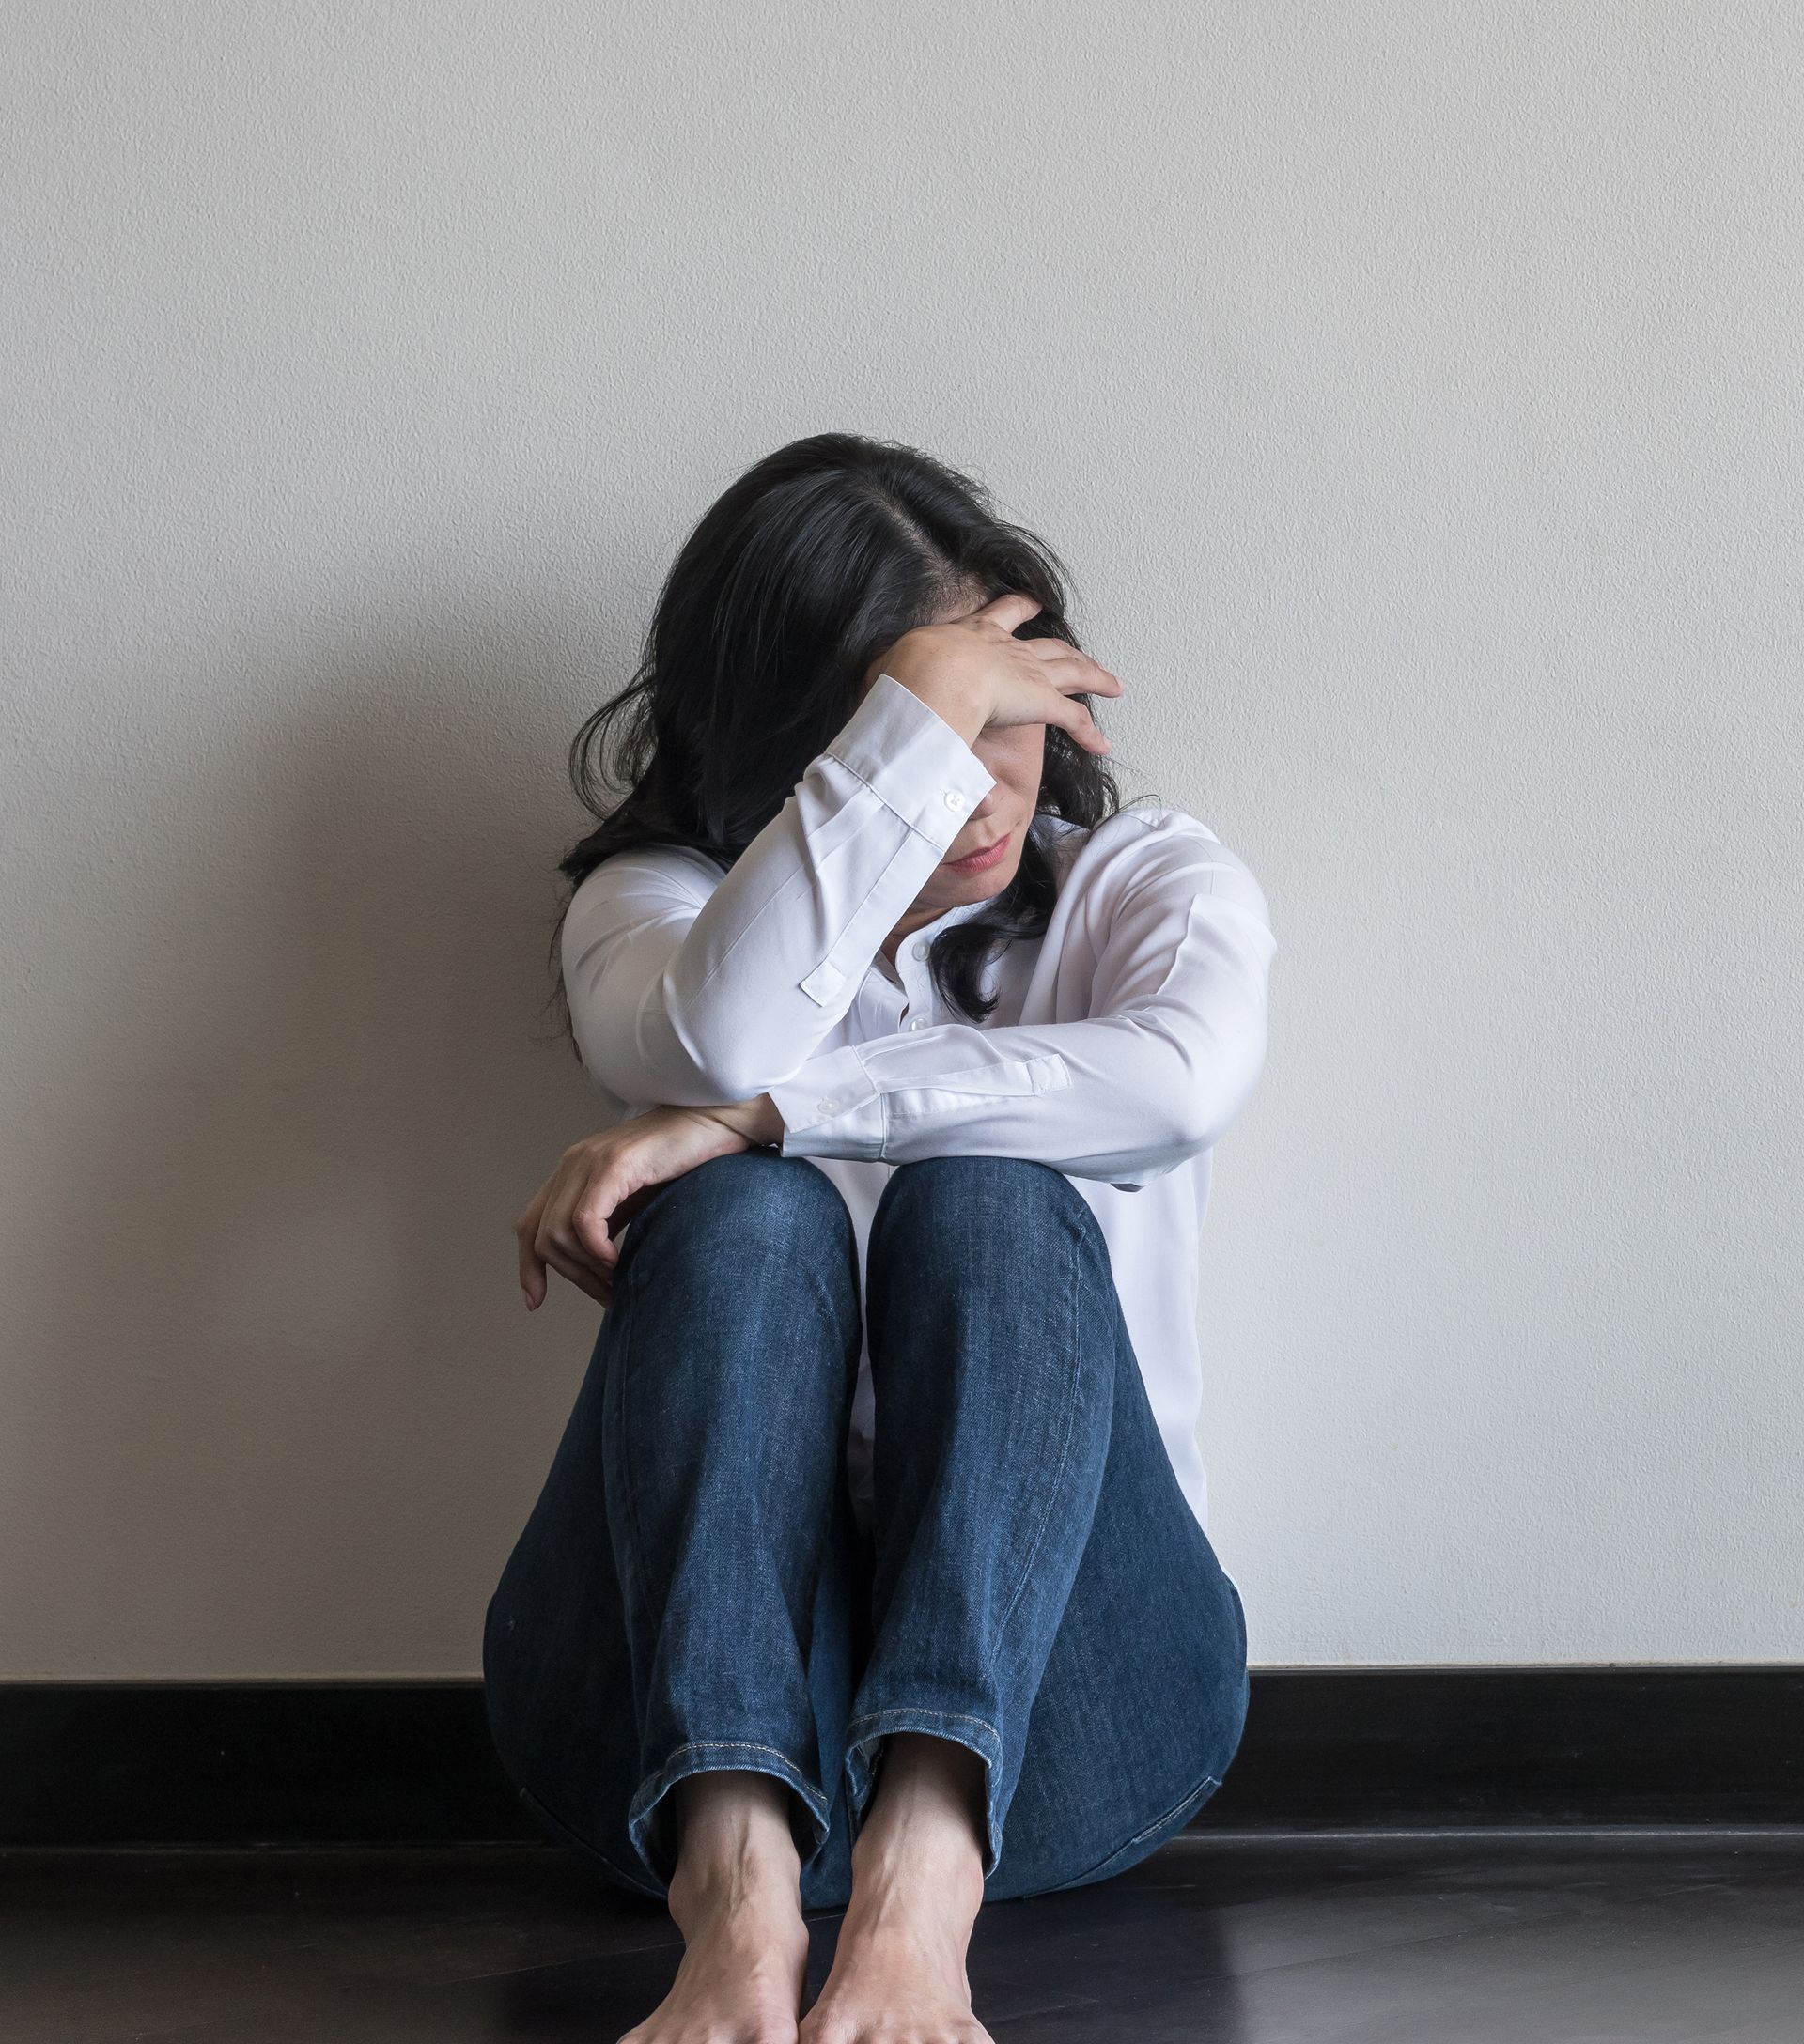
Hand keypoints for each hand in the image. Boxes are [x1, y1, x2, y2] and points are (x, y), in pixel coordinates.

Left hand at [514, 1102, 769, 1311]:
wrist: (720, 1121)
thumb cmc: (686, 1159)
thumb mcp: (636, 1196)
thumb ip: (610, 1221)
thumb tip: (595, 1267)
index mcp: (573, 1170)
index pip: (529, 1224)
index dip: (527, 1267)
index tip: (536, 1301)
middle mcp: (573, 1163)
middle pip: (541, 1236)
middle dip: (570, 1277)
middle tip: (607, 1295)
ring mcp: (591, 1161)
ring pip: (558, 1234)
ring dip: (586, 1269)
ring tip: (618, 1280)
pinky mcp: (615, 1165)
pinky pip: (585, 1222)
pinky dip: (597, 1251)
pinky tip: (618, 1262)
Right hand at [867, 592, 1122, 757]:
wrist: (934, 674)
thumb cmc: (906, 672)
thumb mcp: (889, 670)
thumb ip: (887, 681)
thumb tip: (874, 700)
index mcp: (973, 634)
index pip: (1000, 616)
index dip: (1017, 610)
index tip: (1030, 604)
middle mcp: (1007, 648)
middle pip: (1047, 644)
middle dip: (1064, 646)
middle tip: (1078, 647)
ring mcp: (1029, 673)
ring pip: (1072, 671)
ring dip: (1094, 677)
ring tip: (1113, 684)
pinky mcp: (1042, 701)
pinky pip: (1074, 719)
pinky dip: (1090, 733)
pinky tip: (1103, 745)